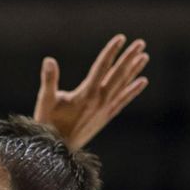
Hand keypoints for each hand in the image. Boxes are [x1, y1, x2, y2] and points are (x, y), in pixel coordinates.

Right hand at [32, 33, 150, 150]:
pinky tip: (142, 82)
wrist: (57, 152)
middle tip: (140, 43)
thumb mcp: (46, 101)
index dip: (111, 51)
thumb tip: (49, 60)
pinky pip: (123, 101)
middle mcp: (100, 101)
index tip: (121, 38)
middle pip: (117, 74)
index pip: (101, 67)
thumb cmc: (48, 124)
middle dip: (129, 57)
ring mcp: (105, 110)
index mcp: (86, 94)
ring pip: (123, 86)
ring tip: (144, 56)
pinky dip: (133, 90)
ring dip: (134, 70)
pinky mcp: (106, 117)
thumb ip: (49, 80)